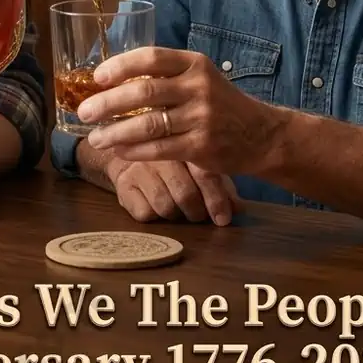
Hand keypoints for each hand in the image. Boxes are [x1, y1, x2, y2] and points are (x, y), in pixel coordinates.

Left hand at [78, 46, 281, 174]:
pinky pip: (160, 149)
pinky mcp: (202, 147)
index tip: (97, 77)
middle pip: (144, 92)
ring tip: (95, 137)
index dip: (120, 66)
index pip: (151, 57)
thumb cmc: (219, 102)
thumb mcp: (199, 77)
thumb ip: (164, 75)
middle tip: (84, 111)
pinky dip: (134, 151)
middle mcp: (198, 87)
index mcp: (193, 63)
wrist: (261, 134)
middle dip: (108, 102)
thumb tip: (113, 79)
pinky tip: (119, 151)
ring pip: (148, 125)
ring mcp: (202, 117)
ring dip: (115, 132)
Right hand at [109, 159, 241, 224]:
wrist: (127, 146)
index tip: (223, 219)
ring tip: (177, 209)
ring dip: (175, 214)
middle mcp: (161, 152)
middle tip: (198, 214)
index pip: (204, 173)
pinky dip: (153, 215)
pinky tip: (154, 205)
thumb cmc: (171, 159)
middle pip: (185, 193)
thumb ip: (221, 184)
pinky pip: (144, 212)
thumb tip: (239, 209)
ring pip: (165, 205)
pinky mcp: (123, 183)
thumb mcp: (198, 164)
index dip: (216, 199)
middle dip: (196, 212)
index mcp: (185, 143)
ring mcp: (140, 166)